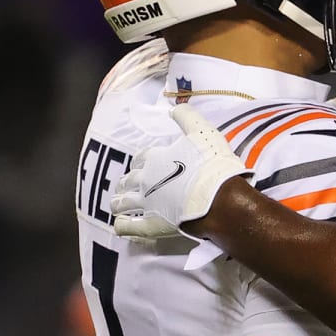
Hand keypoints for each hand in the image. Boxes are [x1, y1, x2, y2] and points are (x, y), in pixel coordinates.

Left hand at [110, 103, 251, 240]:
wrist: (219, 196)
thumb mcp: (202, 131)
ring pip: (123, 203)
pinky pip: (129, 227)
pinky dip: (122, 227)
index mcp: (156, 159)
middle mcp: (146, 180)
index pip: (142, 158)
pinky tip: (119, 226)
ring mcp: (147, 204)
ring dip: (118, 203)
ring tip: (116, 204)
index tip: (140, 164)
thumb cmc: (212, 164)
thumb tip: (174, 108)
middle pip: (129, 180)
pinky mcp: (152, 225)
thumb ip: (186, 116)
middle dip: (126, 182)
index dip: (140, 161)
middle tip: (125, 186)